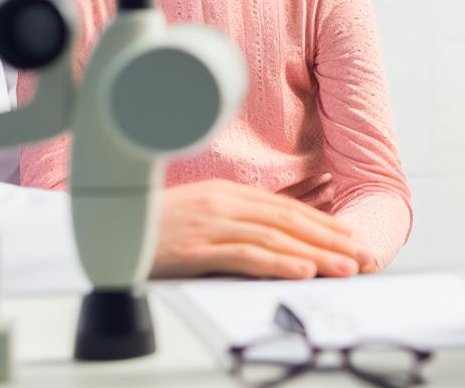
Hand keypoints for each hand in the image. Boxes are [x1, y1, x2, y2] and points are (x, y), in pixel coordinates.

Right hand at [152, 180, 372, 279]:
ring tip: (344, 267)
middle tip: (361, 256)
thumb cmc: (149, 227)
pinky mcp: (195, 248)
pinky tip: (301, 270)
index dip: (322, 223)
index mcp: (227, 194)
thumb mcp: (198, 215)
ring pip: (274, 238)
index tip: (350, 238)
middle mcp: (223, 203)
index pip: (286, 209)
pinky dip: (277, 263)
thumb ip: (233, 222)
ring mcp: (210, 224)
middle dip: (330, 240)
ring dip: (314, 254)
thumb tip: (272, 240)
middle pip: (288, 222)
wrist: (104, 228)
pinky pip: (244, 255)